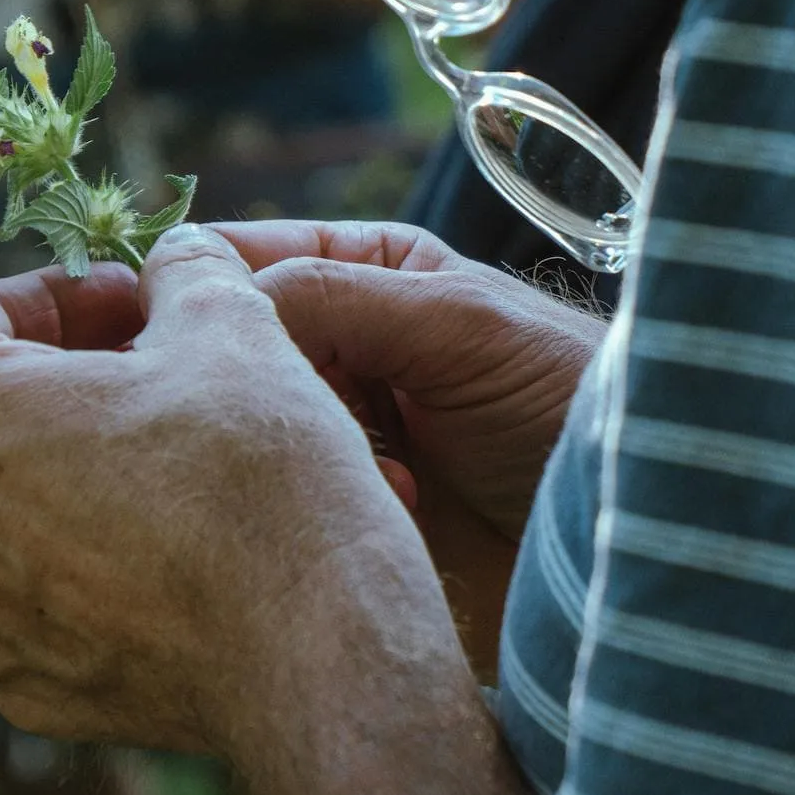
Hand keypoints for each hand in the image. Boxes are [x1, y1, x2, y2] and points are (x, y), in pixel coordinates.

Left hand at [0, 228, 427, 753]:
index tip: (138, 303)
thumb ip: (180, 269)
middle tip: (150, 364)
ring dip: (65, 465)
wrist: (315, 655)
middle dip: (52, 375)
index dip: (61, 293)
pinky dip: (83, 557)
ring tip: (169, 450)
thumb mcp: (228, 320)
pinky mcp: (13, 684)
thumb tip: (174, 262)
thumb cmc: (257, 474)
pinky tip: (172, 543)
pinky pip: (31, 594)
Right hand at [216, 221, 603, 677]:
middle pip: (231, 351)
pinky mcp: (345, 522)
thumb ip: (336, 295)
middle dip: (245, 380)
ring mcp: (339, 438)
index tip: (154, 322)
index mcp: (365, 272)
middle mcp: (342, 350)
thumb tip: (211, 295)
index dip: (193, 286)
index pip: (245, 260)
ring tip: (373, 470)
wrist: (640, 534)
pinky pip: (280, 508)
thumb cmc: (570, 400)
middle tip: (275, 410)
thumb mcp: (458, 322)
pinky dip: (311, 510)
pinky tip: (381, 515)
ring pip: (248, 432)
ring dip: (290, 451)